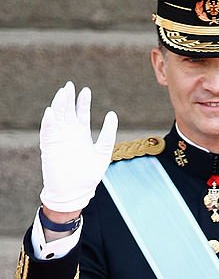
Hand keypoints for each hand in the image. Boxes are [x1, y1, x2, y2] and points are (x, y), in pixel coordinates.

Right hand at [40, 82, 117, 212]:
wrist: (74, 193)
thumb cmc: (88, 177)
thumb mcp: (102, 153)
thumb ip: (107, 135)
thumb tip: (112, 114)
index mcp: (81, 134)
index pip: (81, 113)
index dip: (83, 101)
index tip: (86, 90)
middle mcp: (69, 134)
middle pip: (67, 111)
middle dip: (68, 98)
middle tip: (70, 85)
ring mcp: (58, 139)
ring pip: (57, 117)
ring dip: (59, 105)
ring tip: (63, 93)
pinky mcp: (49, 146)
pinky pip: (47, 131)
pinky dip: (48, 121)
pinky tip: (51, 112)